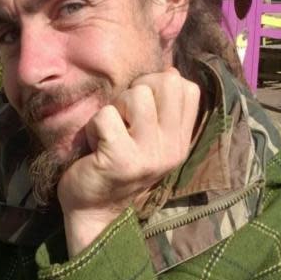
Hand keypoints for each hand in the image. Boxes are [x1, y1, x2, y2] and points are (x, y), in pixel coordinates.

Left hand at [58, 68, 200, 256]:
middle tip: (121, 118)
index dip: (157, 85)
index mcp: (180, 140)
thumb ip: (161, 109)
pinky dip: (93, 126)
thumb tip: (169, 70)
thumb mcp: (148, 138)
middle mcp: (172, 147)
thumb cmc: (115, 165)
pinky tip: (93, 146)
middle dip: (135, 91)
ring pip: (136, 95)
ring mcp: (149, 154)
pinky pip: (105, 116)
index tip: (139, 108)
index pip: (187, 88)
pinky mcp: (121, 158)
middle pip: (166, 83)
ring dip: (113, 109)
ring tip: (108, 133)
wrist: (93, 209)